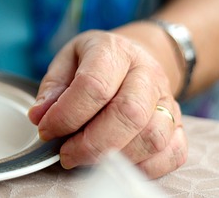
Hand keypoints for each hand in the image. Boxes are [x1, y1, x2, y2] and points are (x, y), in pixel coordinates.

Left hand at [27, 30, 187, 178]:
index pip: (94, 86)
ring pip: (152, 137)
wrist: (136, 56)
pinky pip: (172, 154)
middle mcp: (147, 72)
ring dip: (115, 158)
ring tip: (86, 158)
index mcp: (114, 50)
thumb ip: (52, 89)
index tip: (46, 130)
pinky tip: (116, 163)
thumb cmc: (94, 62)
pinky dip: (143, 168)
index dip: (66, 115)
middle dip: (91, 144)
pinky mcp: (179, 125)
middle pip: (129, 114)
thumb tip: (39, 116)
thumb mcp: (66, 62)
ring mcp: (168, 99)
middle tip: (66, 154)